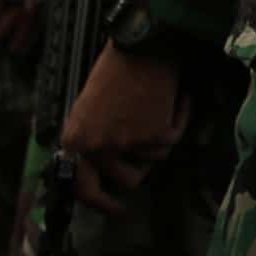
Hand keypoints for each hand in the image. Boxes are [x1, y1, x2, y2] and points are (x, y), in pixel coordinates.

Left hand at [63, 43, 187, 216]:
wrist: (141, 46)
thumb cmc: (113, 70)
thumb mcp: (87, 108)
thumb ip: (90, 137)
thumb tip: (102, 164)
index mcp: (76, 140)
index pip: (82, 185)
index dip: (99, 202)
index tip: (112, 209)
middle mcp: (99, 147)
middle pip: (125, 181)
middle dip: (136, 177)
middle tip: (144, 176)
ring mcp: (128, 142)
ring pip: (154, 158)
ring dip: (158, 138)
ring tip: (158, 112)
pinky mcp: (157, 134)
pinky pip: (173, 139)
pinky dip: (179, 120)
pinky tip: (177, 103)